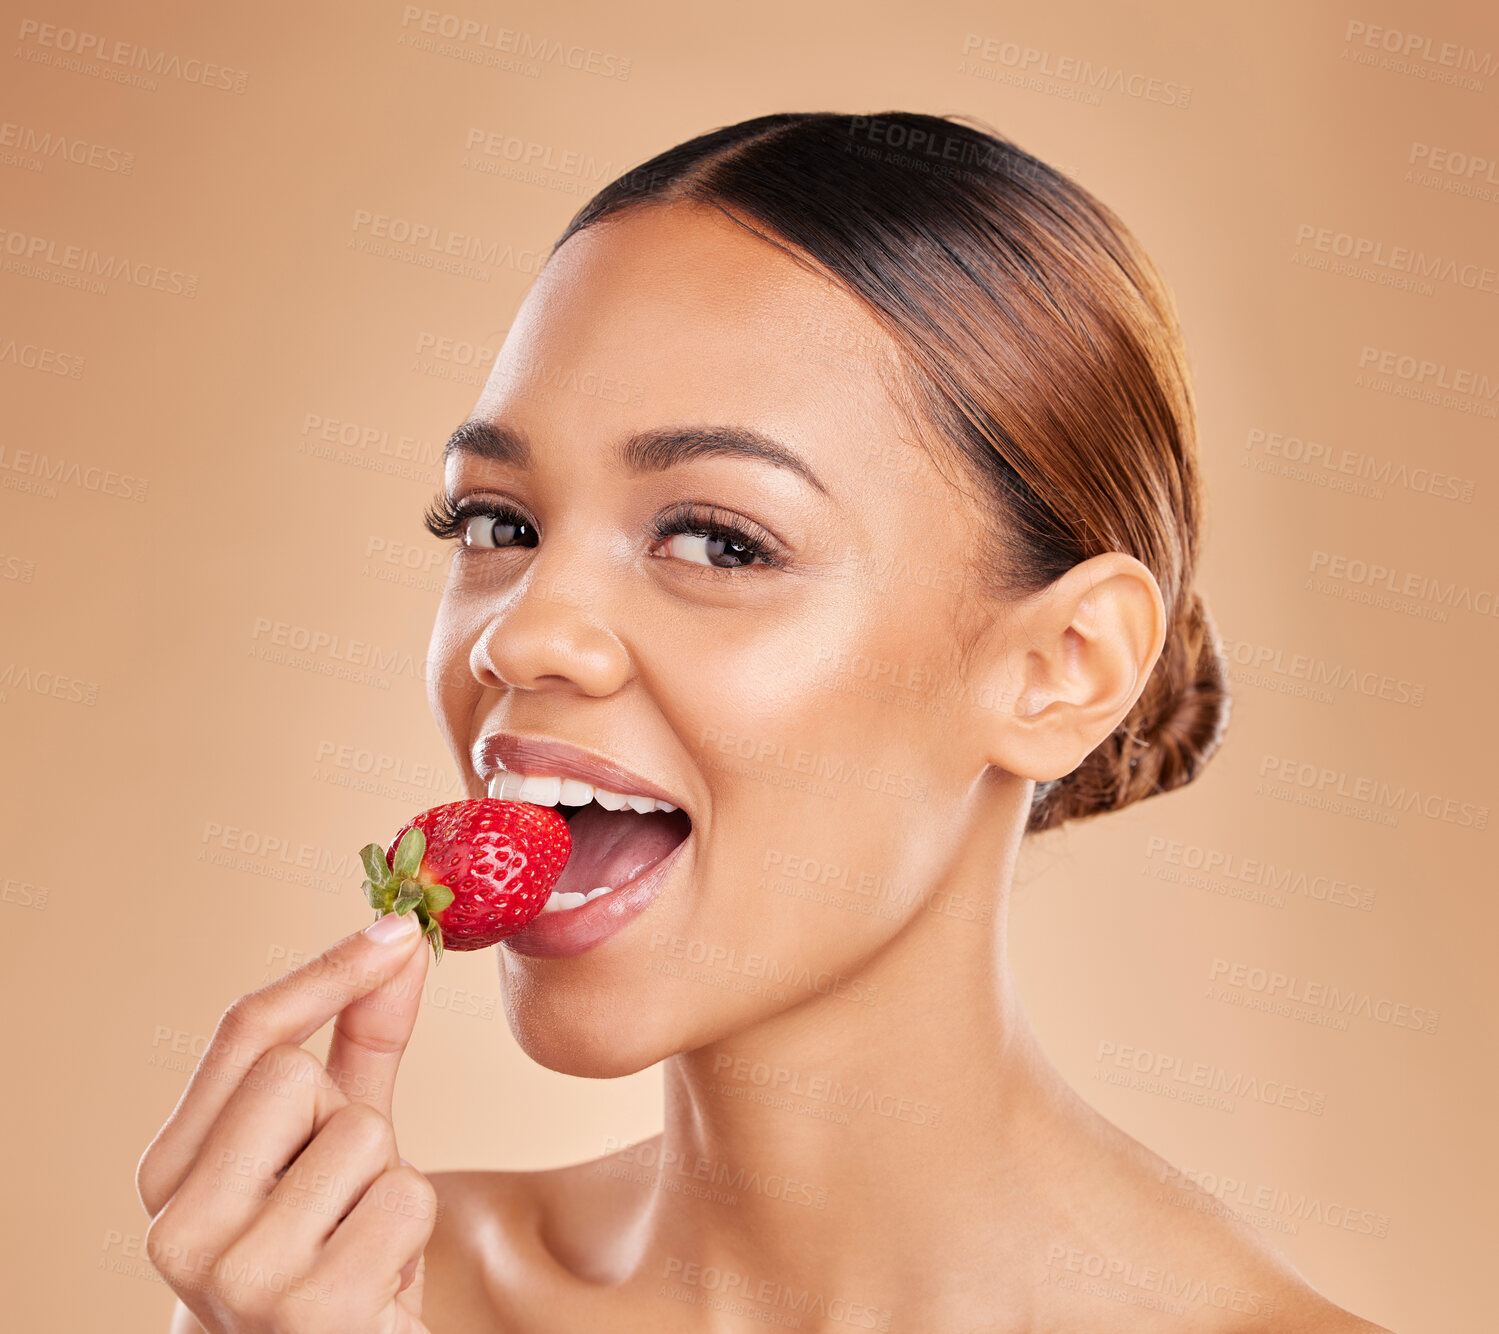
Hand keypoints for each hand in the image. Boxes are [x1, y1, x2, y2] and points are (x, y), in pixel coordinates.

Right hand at [136, 911, 434, 1331]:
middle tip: (342, 1191)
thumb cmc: (334, 1248)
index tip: (395, 929)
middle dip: (348, 1116)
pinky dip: (412, 1228)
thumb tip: (402, 940)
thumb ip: (361, 1041)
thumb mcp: (336, 1140)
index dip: (325, 972)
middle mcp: (177, 1225)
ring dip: (389, 1178)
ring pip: (360, 1133)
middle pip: (295, 1073)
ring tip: (360, 1239)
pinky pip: (404, 1197)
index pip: (242, 1035)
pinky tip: (379, 1278)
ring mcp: (235, 1276)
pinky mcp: (307, 1314)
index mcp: (167, 1173)